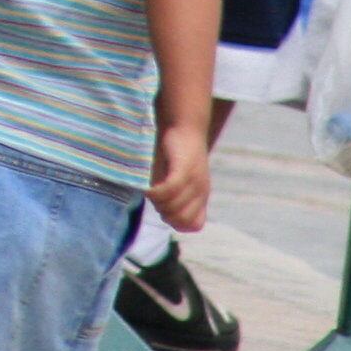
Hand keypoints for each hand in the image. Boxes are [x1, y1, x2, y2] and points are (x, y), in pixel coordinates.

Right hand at [149, 119, 211, 233]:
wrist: (186, 125)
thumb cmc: (177, 152)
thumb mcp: (181, 177)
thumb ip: (176, 196)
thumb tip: (163, 212)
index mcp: (202, 194)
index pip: (194, 225)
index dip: (176, 222)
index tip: (165, 210)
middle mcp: (201, 190)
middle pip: (181, 218)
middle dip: (164, 214)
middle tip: (155, 199)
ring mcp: (193, 180)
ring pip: (173, 206)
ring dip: (158, 203)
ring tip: (151, 191)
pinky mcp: (183, 168)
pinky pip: (169, 190)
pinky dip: (156, 194)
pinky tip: (148, 190)